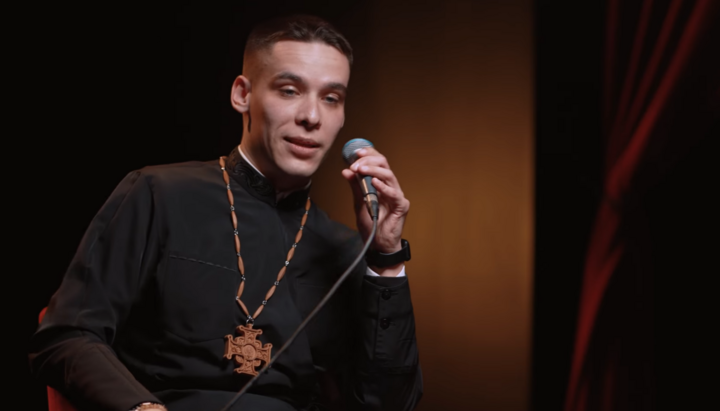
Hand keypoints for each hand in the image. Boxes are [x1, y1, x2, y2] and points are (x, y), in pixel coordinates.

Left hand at [341, 146, 409, 275]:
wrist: (377, 245)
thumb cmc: (371, 225)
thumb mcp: (358, 203)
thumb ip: (355, 187)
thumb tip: (346, 171)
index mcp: (381, 183)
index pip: (378, 162)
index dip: (368, 154)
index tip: (355, 152)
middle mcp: (391, 186)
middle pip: (384, 164)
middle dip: (369, 160)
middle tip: (355, 163)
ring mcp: (397, 195)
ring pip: (389, 175)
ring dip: (373, 170)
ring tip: (361, 169)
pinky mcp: (401, 206)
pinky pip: (394, 193)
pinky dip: (383, 186)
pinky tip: (374, 182)